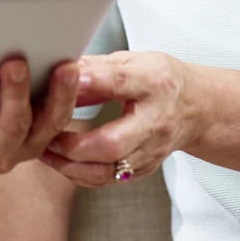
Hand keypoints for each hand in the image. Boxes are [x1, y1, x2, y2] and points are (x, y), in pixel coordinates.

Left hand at [0, 57, 79, 204]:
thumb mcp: (8, 91)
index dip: (63, 95)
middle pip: (15, 124)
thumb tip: (51, 39)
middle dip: (16, 92)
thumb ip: (31, 74)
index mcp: (32, 137)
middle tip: (15, 62)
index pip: (54, 119)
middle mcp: (6, 151)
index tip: (67, 66)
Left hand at [40, 51, 195, 187]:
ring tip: (44, 151)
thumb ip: (96, 68)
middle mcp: (155, 121)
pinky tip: (60, 162)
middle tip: (45, 134)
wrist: (195, 107)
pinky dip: (80, 174)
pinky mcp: (145, 168)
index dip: (92, 82)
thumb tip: (59, 71)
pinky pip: (109, 179)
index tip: (64, 80)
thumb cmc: (157, 79)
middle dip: (73, 144)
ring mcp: (152, 150)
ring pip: (108, 170)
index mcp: (153, 84)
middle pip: (113, 143)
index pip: (121, 82)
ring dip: (70, 164)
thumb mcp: (131, 61)